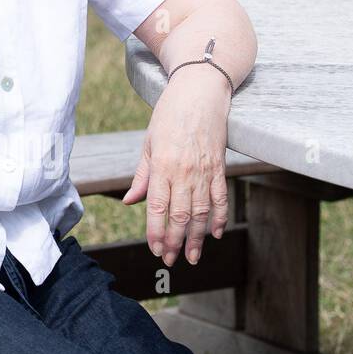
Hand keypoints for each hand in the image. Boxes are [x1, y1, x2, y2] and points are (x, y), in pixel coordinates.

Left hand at [121, 65, 230, 267]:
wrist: (199, 92)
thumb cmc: (168, 115)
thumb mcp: (148, 142)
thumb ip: (142, 175)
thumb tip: (131, 202)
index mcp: (162, 165)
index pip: (157, 207)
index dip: (156, 232)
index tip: (155, 249)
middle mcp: (184, 171)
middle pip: (181, 215)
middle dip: (176, 241)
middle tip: (171, 261)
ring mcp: (205, 170)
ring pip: (202, 212)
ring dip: (198, 238)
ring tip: (194, 257)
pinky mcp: (220, 166)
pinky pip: (221, 197)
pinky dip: (219, 217)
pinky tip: (216, 233)